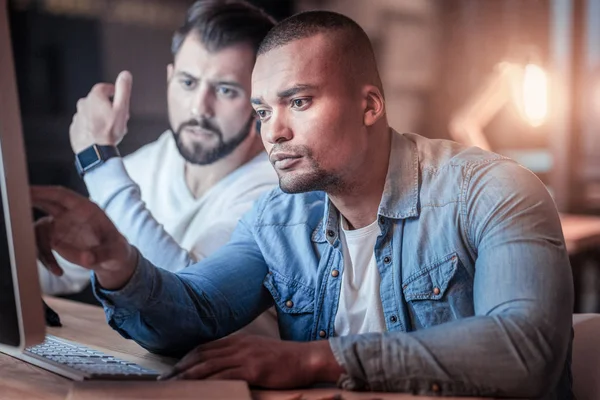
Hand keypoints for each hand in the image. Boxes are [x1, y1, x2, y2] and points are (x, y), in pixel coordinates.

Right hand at [30, 185, 137, 289]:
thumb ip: (101, 255)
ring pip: (38, 229)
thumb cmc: (116, 250)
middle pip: (44, 202)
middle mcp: (70, 214)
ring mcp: (61, 226)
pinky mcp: (55, 239)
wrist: (112, 260)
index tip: (27, 191)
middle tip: (13, 207)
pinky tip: (58, 272)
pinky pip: (40, 245)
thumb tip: (86, 259)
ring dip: (39, 247)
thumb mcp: (115, 253)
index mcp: (86, 209)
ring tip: (54, 267)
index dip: (44, 192)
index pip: (62, 195)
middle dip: (27, 202)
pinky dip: (44, 259)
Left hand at [70, 70, 131, 152]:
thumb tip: (125, 74)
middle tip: (118, 118)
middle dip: (107, 107)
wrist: (95, 152)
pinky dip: (91, 127)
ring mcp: (77, 117)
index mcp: (95, 97)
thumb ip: (123, 90)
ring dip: (99, 117)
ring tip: (109, 129)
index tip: (118, 97)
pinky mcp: (74, 129)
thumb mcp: (122, 109)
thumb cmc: (110, 131)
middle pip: (97, 101)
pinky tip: (100, 136)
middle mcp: (83, 104)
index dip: (113, 92)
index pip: (104, 88)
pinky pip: (84, 125)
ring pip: (90, 113)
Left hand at [158, 334, 344, 388]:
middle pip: (201, 356)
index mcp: (238, 340)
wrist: (306, 358)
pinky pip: (225, 377)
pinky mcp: (253, 370)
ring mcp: (245, 357)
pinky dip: (209, 383)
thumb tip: (222, 365)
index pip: (204, 347)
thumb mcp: (257, 350)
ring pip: (208, 366)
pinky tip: (199, 390)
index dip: (186, 358)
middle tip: (164, 380)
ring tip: (173, 385)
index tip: (172, 368)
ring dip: (188, 376)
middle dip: (180, 368)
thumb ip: (239, 354)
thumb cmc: (283, 358)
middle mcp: (238, 345)